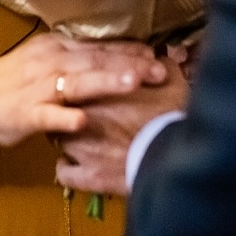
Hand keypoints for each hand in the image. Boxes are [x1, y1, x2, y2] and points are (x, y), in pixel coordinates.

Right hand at [0, 33, 165, 148]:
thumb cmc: (12, 82)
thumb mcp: (44, 60)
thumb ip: (77, 59)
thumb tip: (117, 57)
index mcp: (57, 47)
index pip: (100, 46)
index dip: (131, 50)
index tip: (159, 54)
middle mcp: (50, 62)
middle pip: (96, 60)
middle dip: (131, 64)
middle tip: (162, 70)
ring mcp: (37, 88)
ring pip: (77, 83)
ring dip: (106, 81)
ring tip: (134, 82)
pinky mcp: (25, 114)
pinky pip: (47, 116)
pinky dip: (64, 118)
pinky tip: (82, 122)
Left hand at [53, 56, 188, 194]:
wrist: (175, 158)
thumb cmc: (172, 117)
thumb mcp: (172, 83)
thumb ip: (161, 66)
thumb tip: (158, 60)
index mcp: (98, 87)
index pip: (78, 79)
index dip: (87, 85)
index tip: (94, 90)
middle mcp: (81, 114)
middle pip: (64, 107)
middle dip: (76, 109)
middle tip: (91, 114)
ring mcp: (79, 147)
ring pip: (60, 139)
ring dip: (71, 138)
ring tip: (88, 141)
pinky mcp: (86, 176)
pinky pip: (65, 172)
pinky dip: (71, 170)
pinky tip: (80, 167)